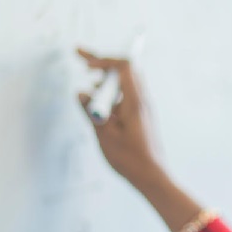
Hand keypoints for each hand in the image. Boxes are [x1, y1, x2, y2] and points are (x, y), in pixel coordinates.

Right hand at [77, 48, 160, 185]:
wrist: (152, 176)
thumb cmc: (130, 158)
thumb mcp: (104, 134)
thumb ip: (91, 111)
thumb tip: (81, 93)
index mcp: (136, 101)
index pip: (123, 66)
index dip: (103, 61)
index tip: (85, 65)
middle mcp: (142, 100)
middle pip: (124, 70)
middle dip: (101, 61)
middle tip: (80, 54)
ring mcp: (142, 108)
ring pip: (124, 82)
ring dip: (105, 77)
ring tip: (88, 76)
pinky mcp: (140, 116)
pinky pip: (124, 95)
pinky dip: (110, 92)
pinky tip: (97, 99)